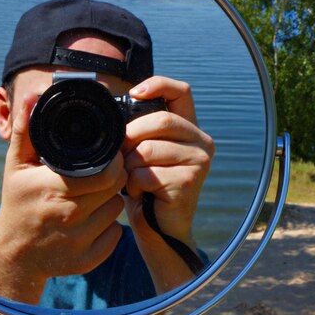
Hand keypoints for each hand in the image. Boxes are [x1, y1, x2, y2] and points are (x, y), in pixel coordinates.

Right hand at [0, 92, 125, 303]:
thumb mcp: (16, 166)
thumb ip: (27, 131)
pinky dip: (110, 228)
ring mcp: (78, 241)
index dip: (114, 162)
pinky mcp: (87, 260)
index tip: (109, 157)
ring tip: (93, 197)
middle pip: (115, 189)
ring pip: (117, 211)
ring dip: (111, 201)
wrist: (13, 254)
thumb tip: (33, 97)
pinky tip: (93, 221)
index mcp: (52, 188)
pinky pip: (116, 236)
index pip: (106, 172)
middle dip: (114, 178)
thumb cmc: (17, 203)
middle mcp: (67, 216)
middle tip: (103, 174)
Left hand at [121, 76, 213, 283]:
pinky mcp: (189, 182)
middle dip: (131, 135)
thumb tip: (113, 109)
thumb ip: (139, 129)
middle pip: (160, 120)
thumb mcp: (144, 151)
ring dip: (129, 166)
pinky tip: (139, 193)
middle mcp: (202, 140)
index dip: (158, 84)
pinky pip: (147, 174)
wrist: (159, 230)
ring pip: (148, 149)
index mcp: (190, 127)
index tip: (134, 93)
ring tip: (131, 178)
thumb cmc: (147, 187)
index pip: (181, 91)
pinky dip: (134, 185)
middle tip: (119, 153)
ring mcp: (199, 161)